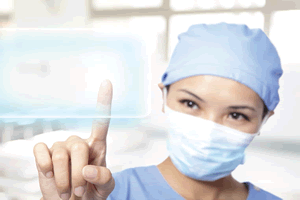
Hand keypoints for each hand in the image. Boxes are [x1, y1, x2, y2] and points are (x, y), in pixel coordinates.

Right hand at [33, 79, 114, 199]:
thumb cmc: (91, 192)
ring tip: (67, 192)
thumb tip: (88, 170)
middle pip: (78, 147)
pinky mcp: (44, 152)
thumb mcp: (105, 189)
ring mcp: (60, 146)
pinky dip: (45, 167)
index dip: (104, 102)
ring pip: (60, 154)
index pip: (101, 121)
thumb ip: (104, 179)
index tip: (107, 82)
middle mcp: (79, 142)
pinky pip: (41, 152)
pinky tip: (49, 175)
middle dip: (78, 174)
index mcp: (97, 147)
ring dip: (63, 179)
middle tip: (79, 192)